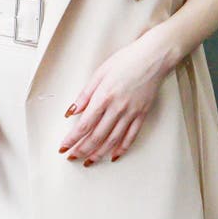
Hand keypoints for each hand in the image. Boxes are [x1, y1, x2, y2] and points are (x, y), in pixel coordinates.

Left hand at [59, 29, 169, 165]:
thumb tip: (72, 111)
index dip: (72, 138)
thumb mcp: (100, 72)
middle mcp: (117, 108)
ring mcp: (131, 113)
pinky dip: (122, 148)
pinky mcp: (142, 114)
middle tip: (72, 157)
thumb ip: (85, 94)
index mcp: (104, 96)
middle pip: (97, 136)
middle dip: (82, 149)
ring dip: (99, 153)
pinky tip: (114, 155)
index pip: (84, 124)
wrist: (153, 57)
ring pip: (112, 140)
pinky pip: (131, 136)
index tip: (64, 147)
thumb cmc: (127, 60)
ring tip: (89, 161)